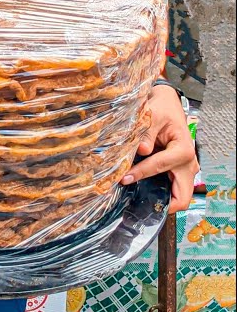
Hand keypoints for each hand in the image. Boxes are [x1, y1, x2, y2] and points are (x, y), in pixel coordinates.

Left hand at [122, 84, 198, 212]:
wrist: (168, 107)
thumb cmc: (162, 110)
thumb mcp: (152, 116)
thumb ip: (146, 133)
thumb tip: (142, 149)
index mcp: (183, 150)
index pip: (160, 166)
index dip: (140, 173)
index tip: (123, 178)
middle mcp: (189, 164)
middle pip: (182, 196)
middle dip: (162, 204)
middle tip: (138, 205)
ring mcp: (186, 170)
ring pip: (179, 196)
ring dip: (161, 201)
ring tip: (137, 201)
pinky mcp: (179, 172)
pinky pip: (173, 189)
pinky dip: (161, 194)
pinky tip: (142, 192)